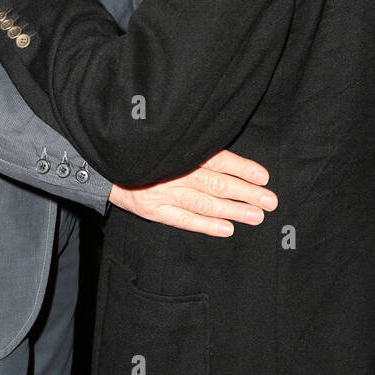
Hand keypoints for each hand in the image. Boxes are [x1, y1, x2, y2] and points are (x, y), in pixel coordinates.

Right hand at [109, 149, 276, 236]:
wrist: (105, 164)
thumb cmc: (144, 153)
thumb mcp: (169, 145)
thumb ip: (195, 151)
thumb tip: (230, 161)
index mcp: (181, 152)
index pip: (218, 159)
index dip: (242, 168)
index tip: (264, 176)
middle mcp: (175, 172)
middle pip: (217, 183)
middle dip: (246, 193)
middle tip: (269, 201)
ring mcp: (163, 193)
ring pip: (205, 203)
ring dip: (233, 210)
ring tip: (256, 216)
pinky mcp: (153, 211)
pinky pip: (184, 220)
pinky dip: (206, 226)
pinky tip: (227, 229)